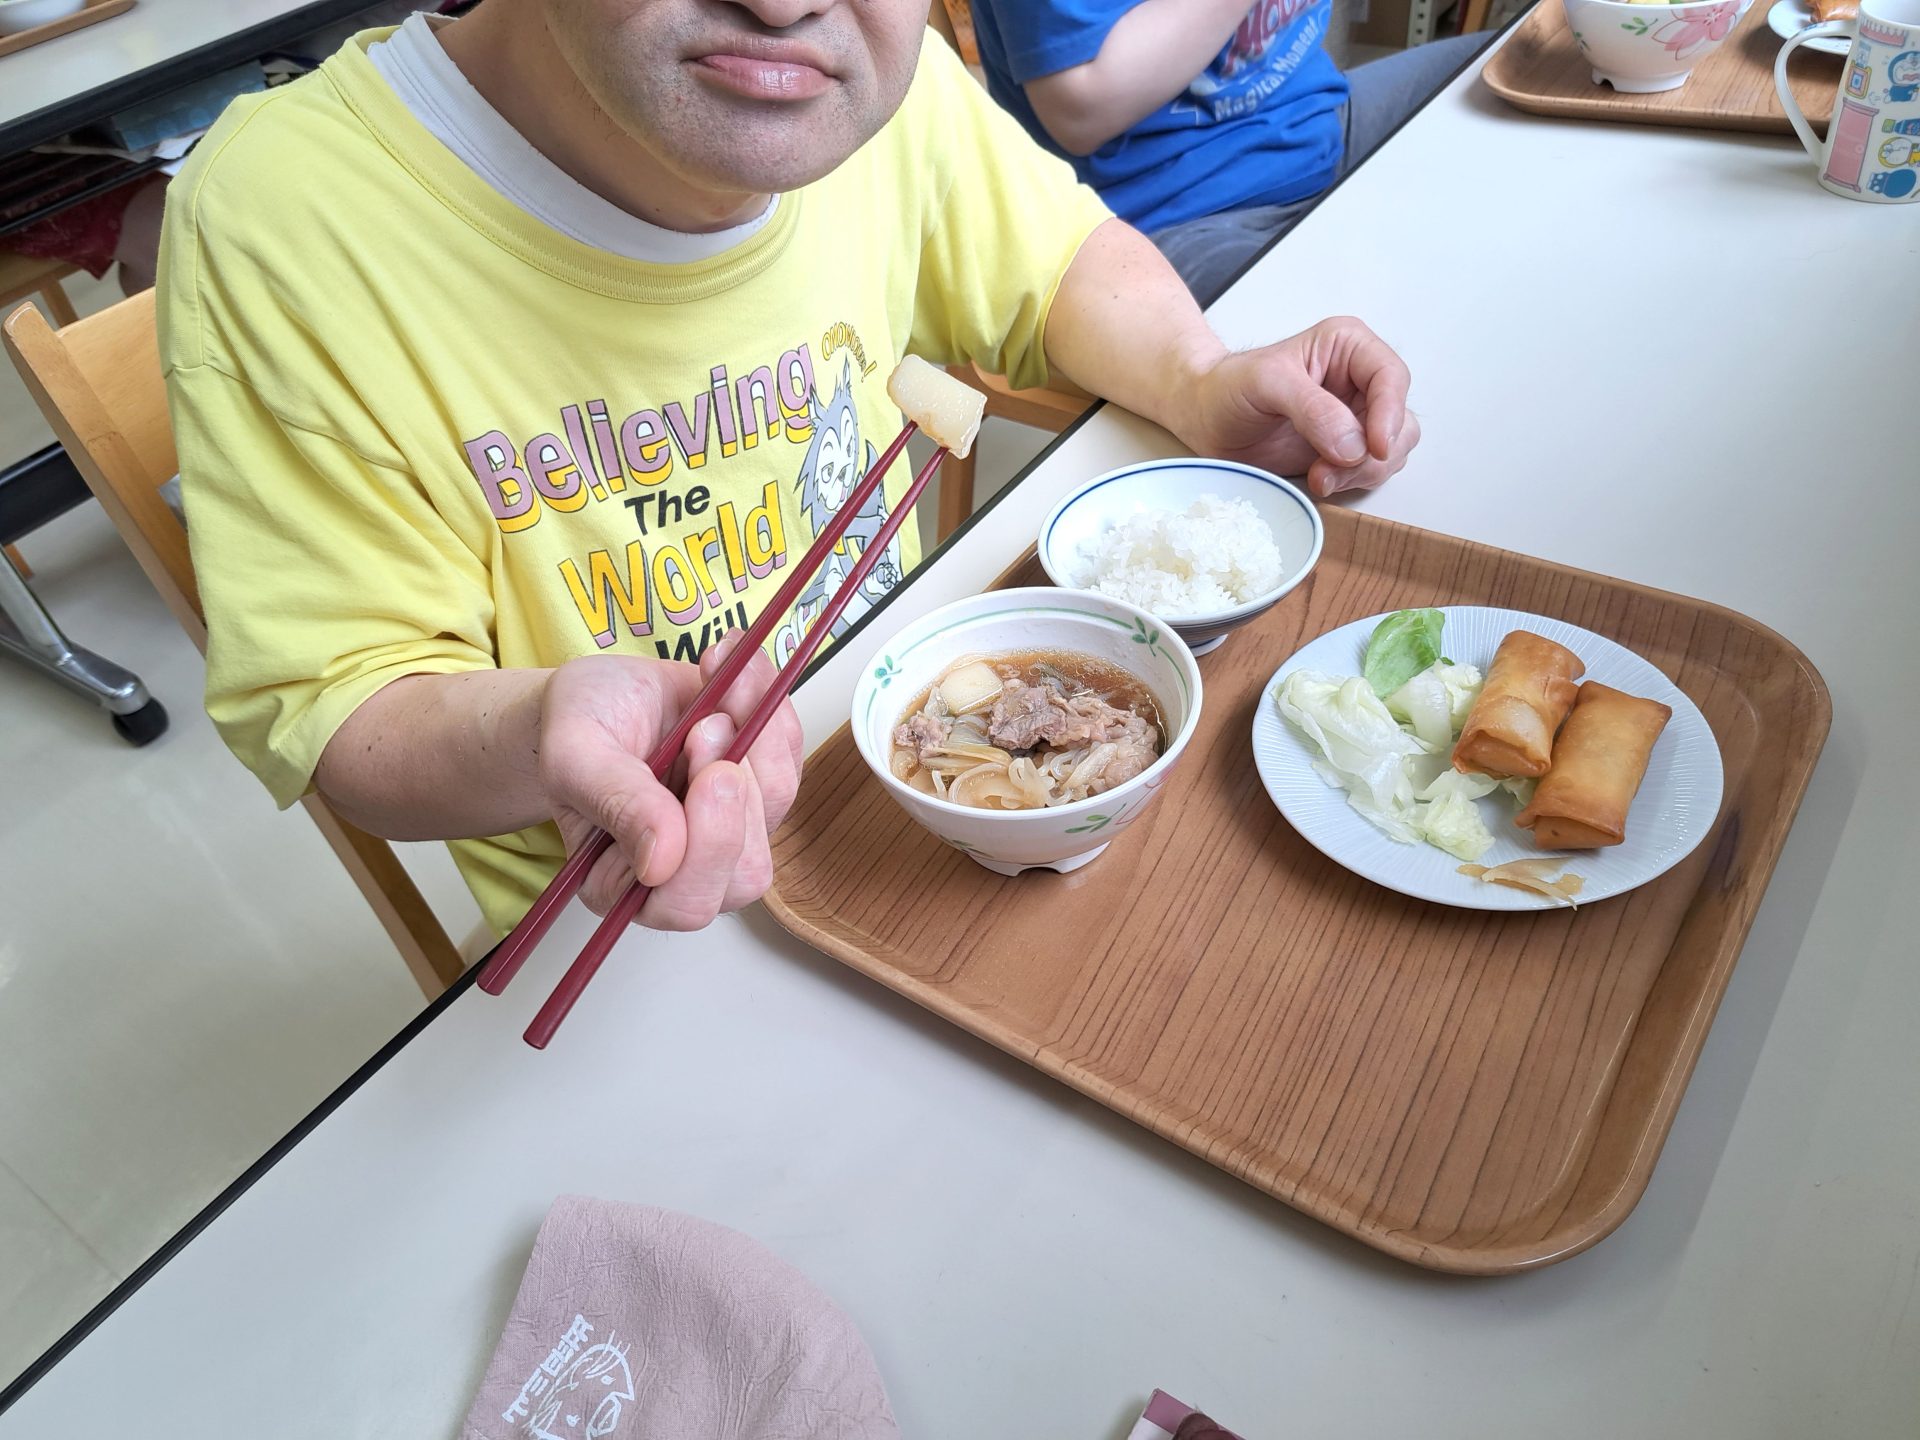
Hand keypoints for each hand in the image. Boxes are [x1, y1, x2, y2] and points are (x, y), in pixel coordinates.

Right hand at [537, 634, 803, 929]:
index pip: (685, 903)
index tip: (712, 772)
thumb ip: (614, 803)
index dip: (710, 845)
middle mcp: (685, 870)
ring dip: (758, 738)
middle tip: (708, 724)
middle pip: (747, 871)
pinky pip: (790, 758)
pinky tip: (736, 677)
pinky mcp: (761, 788)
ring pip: (776, 806)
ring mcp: (731, 830)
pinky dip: (771, 710)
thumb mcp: (575, 753)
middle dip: (738, 791)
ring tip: (716, 692)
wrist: (603, 689)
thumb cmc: (580, 726)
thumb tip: (660, 863)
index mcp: (624, 884)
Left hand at [1175, 316, 1419, 496]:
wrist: (1205, 418)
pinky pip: (1372, 469)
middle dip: (1373, 452)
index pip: (1391, 376)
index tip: (1375, 447)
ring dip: (1362, 471)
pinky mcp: (1346, 449)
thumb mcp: (1266, 384)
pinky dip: (1352, 481)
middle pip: (1399, 419)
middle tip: (1331, 468)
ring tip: (1318, 475)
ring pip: (1392, 449)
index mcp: (1348, 347)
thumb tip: (1353, 444)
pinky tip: (1319, 479)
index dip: (1390, 413)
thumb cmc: (1228, 387)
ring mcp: (1356, 416)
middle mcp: (1360, 380)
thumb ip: (1312, 409)